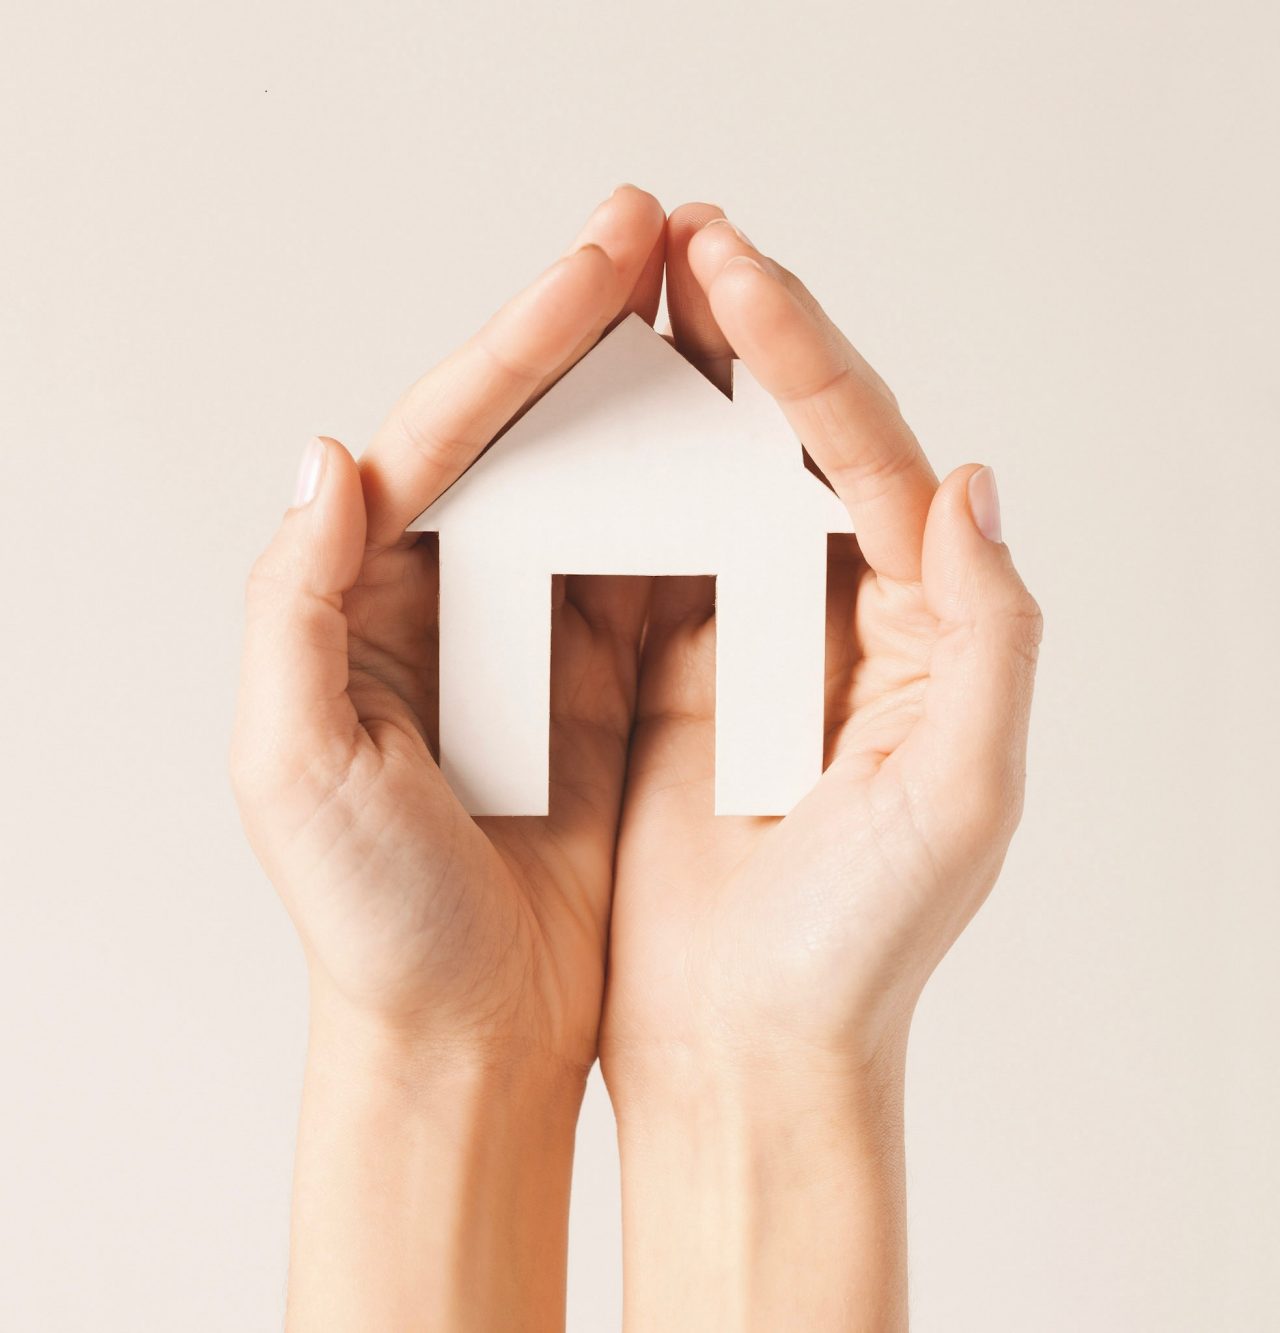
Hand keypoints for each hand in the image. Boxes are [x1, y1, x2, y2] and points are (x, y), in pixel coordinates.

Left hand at [230, 186, 664, 1330]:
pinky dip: (703, 510)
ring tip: (726, 312)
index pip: (449, 432)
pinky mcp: (610, 685)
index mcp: (370, 596)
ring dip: (663, 405)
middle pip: (536, 435)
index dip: (527, 336)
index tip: (608, 253)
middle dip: (602, 332)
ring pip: (610, 488)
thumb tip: (328, 457)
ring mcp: (541, 636)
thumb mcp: (293, 766)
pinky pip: (664, 573)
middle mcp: (454, 597)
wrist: (469, 1031)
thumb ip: (292, 607)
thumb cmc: (373, 918)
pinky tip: (750, 450)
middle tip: (676, 237)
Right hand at [602, 205, 1041, 1327]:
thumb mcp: (963, 794)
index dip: (802, 352)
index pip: (867, 453)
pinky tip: (573, 428)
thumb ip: (990, 635)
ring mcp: (748, 643)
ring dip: (668, 395)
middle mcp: (840, 619)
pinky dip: (612, 489)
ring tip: (621, 300)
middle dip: (736, 336)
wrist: (749, 1048)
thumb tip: (972, 480)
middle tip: (672, 237)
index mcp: (919, 626)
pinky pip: (640, 559)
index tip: (728, 266)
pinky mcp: (671, 682)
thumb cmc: (860, 943)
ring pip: (707, 486)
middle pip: (789, 444)